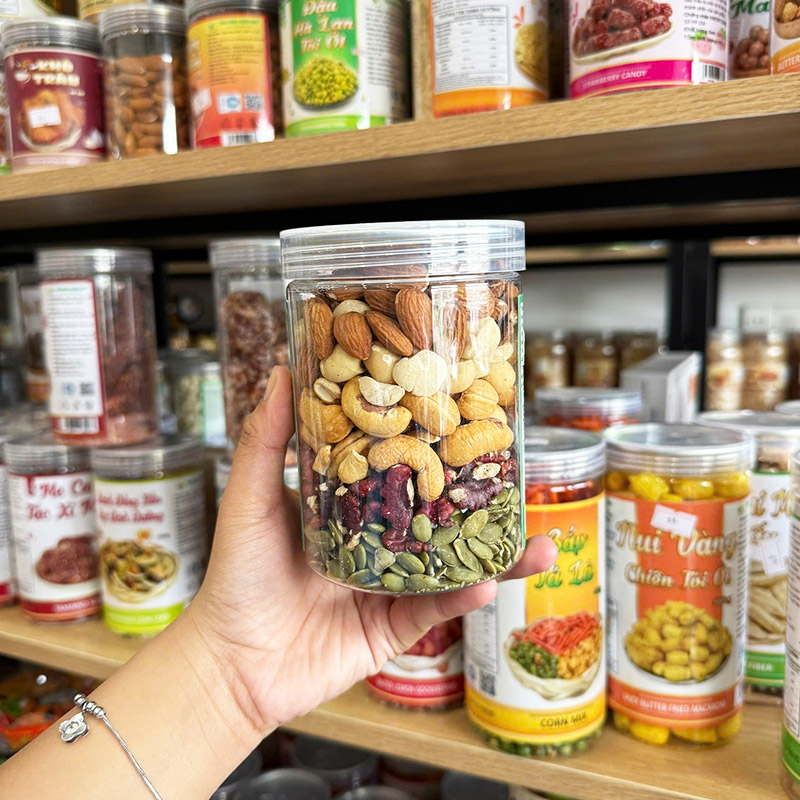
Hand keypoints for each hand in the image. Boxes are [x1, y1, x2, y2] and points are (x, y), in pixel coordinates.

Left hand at [189, 367, 556, 734]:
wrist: (229, 663)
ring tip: (541, 545)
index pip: (403, 469)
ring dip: (498, 558)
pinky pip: (434, 611)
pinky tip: (484, 584)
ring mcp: (390, 585)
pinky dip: (460, 599)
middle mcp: (379, 541)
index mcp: (352, 506)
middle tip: (524, 480)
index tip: (475, 419)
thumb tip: (282, 373)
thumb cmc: (237, 574)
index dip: (437, 447)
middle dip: (485, 502)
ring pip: (453, 565)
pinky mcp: (393, 628)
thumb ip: (266, 440)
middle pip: (440, 516)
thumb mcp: (250, 499)